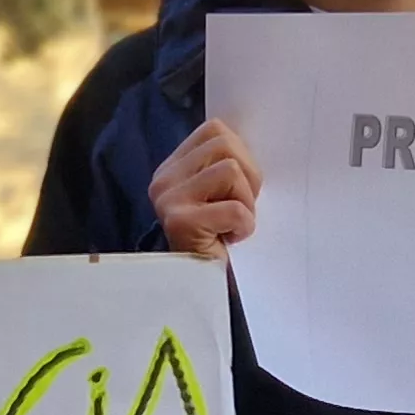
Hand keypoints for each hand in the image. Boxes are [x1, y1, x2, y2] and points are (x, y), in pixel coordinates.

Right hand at [150, 119, 259, 259]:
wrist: (199, 286)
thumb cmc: (216, 239)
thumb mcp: (217, 194)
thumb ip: (224, 165)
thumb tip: (250, 143)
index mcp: (172, 167)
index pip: (215, 129)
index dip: (240, 154)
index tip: (237, 187)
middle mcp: (164, 179)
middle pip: (225, 144)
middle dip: (248, 176)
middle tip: (240, 207)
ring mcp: (168, 199)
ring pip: (231, 170)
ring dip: (246, 202)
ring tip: (233, 224)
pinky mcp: (179, 222)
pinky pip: (234, 209)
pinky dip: (244, 226)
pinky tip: (230, 239)